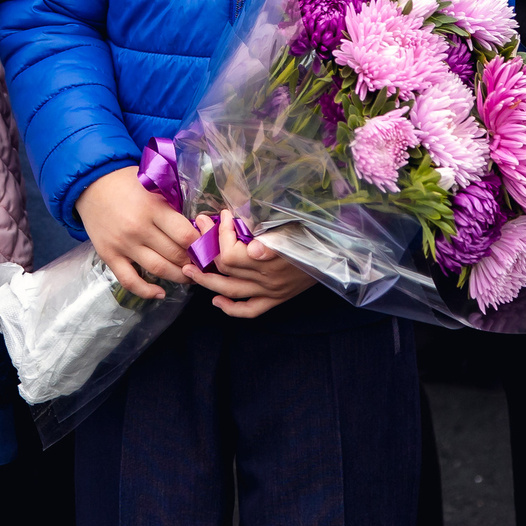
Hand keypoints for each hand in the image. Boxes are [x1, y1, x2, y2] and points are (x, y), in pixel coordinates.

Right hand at [77, 165, 197, 298]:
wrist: (90, 184)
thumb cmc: (127, 182)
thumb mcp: (153, 185)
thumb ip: (173, 205)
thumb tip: (198, 227)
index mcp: (153, 208)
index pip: (186, 235)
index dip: (201, 245)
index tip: (208, 247)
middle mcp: (139, 229)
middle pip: (175, 254)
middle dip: (194, 263)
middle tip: (204, 264)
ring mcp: (123, 244)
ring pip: (158, 269)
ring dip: (178, 277)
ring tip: (190, 277)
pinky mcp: (109, 255)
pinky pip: (130, 281)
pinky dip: (146, 291)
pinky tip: (160, 293)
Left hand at [189, 216, 311, 317]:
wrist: (337, 256)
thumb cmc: (314, 235)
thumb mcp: (296, 229)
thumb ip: (275, 239)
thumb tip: (252, 248)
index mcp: (271, 260)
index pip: (231, 254)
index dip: (221, 234)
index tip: (224, 216)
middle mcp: (268, 280)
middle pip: (225, 269)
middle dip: (207, 248)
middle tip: (197, 232)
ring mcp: (270, 292)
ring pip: (230, 290)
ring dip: (206, 280)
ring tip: (189, 269)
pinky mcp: (276, 300)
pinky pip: (249, 310)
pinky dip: (230, 308)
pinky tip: (216, 300)